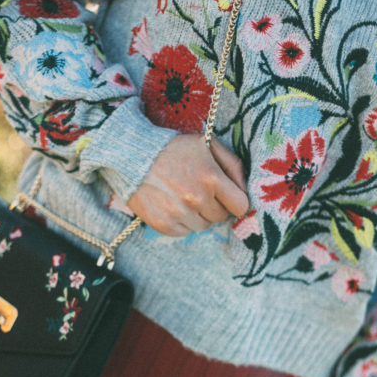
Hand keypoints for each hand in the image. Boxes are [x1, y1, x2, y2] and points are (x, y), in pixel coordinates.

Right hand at [127, 134, 248, 235]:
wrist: (131, 155)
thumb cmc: (173, 147)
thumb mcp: (207, 144)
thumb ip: (232, 164)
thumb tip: (245, 188)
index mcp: (212, 178)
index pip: (240, 206)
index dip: (234, 201)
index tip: (226, 196)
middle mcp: (197, 199)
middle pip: (220, 217)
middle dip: (214, 206)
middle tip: (199, 191)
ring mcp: (179, 214)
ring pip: (203, 226)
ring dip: (198, 215)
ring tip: (184, 197)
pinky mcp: (163, 224)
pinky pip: (184, 232)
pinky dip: (181, 222)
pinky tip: (172, 205)